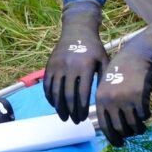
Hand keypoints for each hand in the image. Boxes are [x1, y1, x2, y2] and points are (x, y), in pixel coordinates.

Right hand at [44, 0, 107, 123]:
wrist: (77, 30)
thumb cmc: (94, 48)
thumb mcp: (103, 61)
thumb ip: (103, 80)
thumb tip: (101, 101)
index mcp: (86, 66)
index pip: (82, 93)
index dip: (82, 108)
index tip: (83, 118)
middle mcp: (70, 66)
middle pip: (68, 95)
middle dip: (71, 111)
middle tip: (74, 121)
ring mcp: (58, 65)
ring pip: (56, 92)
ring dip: (59, 108)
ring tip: (64, 117)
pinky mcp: (49, 65)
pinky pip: (47, 85)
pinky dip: (50, 97)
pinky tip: (55, 105)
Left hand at [95, 21, 151, 145]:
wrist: (137, 55)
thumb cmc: (122, 71)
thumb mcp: (108, 86)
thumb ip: (108, 104)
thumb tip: (113, 127)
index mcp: (100, 99)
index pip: (105, 126)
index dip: (112, 138)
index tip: (119, 143)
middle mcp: (111, 101)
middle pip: (120, 129)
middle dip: (127, 135)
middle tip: (132, 135)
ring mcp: (125, 99)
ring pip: (133, 125)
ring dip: (138, 129)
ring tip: (141, 128)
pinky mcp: (139, 97)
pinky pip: (144, 115)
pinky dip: (146, 116)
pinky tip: (146, 113)